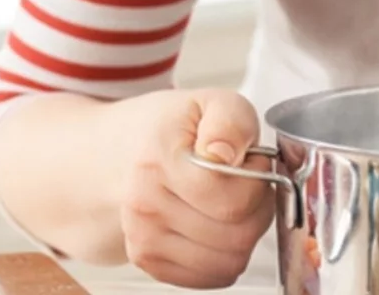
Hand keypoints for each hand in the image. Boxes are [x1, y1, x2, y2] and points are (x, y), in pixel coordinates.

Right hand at [118, 88, 274, 288]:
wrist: (120, 153)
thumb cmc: (172, 129)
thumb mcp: (210, 102)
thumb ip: (230, 121)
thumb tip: (223, 154)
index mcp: (159, 160)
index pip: (234, 201)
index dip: (258, 181)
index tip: (249, 162)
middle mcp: (144, 205)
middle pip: (237, 237)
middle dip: (258, 210)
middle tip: (245, 183)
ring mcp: (143, 239)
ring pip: (230, 262)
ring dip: (245, 235)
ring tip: (230, 202)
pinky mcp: (149, 262)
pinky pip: (213, 276)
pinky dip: (226, 255)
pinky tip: (215, 224)